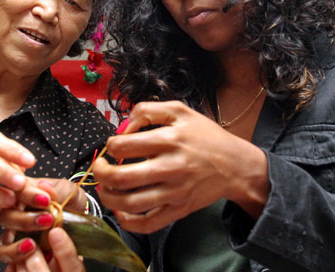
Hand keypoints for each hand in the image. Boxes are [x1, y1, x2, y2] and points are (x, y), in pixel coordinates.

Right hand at [0, 179, 87, 263]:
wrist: (78, 219)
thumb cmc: (70, 201)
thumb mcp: (68, 191)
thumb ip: (58, 190)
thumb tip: (44, 187)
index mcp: (24, 189)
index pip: (18, 190)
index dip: (29, 195)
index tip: (46, 200)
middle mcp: (14, 209)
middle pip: (6, 214)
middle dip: (25, 219)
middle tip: (47, 221)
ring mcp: (13, 229)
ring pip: (3, 236)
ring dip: (16, 242)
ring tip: (33, 244)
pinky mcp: (15, 246)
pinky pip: (3, 252)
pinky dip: (13, 255)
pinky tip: (30, 253)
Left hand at [93, 101, 269, 233]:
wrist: (235, 165)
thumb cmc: (205, 137)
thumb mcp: (180, 111)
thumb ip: (148, 111)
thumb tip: (124, 127)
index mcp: (169, 140)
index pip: (124, 145)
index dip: (111, 144)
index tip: (113, 145)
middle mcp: (171, 167)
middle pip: (122, 177)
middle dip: (100, 172)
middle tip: (99, 167)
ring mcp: (174, 192)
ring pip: (130, 203)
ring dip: (108, 197)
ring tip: (104, 187)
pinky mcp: (178, 210)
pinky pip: (148, 224)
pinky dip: (127, 221)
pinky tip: (120, 210)